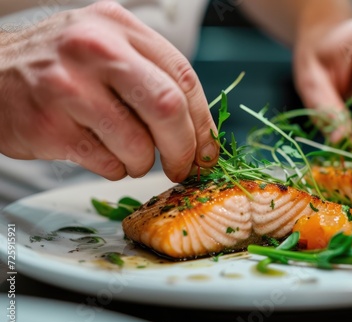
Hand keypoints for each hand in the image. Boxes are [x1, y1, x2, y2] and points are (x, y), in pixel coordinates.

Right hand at [0, 2, 217, 181]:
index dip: (203, 122)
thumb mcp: (107, 50)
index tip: (207, 150)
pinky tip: (101, 155)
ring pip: (138, 144)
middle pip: (167, 107)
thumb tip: (200, 133)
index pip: (183, 76)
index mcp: (119, 26)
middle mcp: (95, 49)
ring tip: (131, 157)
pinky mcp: (48, 125)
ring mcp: (68, 86)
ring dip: (144, 163)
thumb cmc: (60, 68)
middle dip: (184, 149)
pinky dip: (115, 169)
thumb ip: (152, 77)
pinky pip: (106, 163)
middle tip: (183, 167)